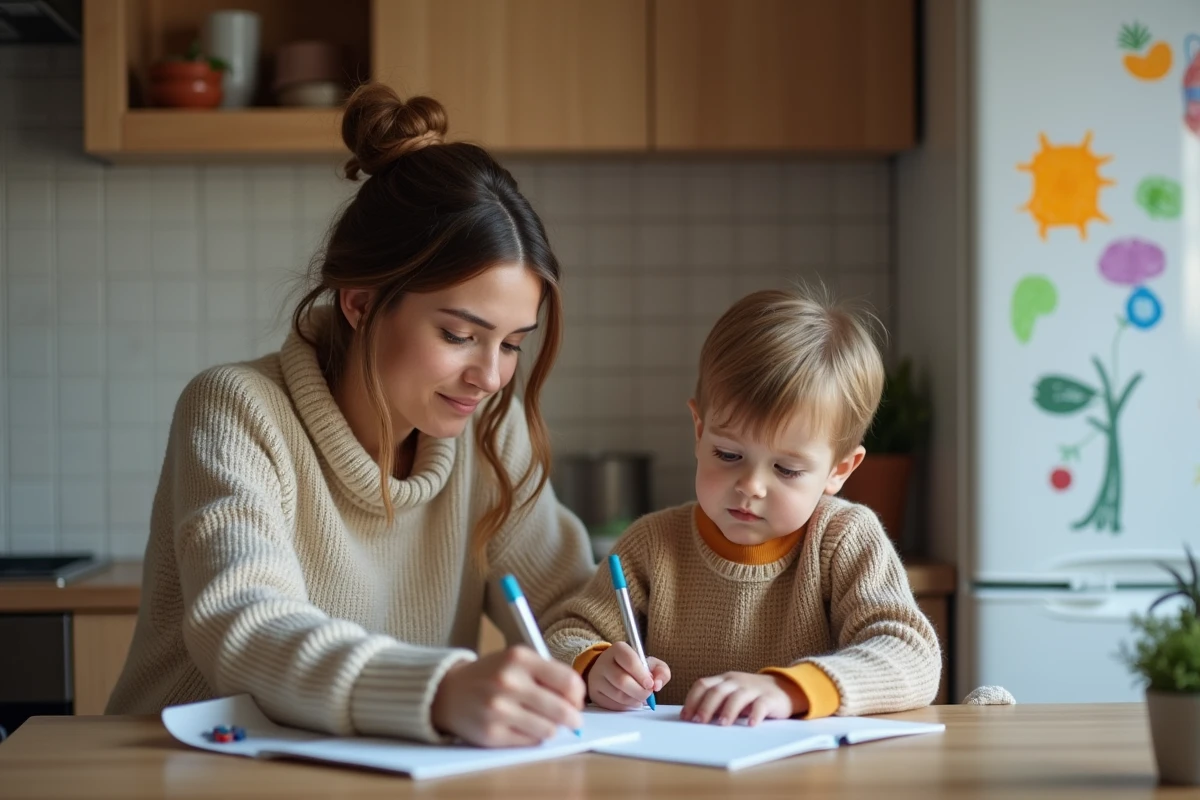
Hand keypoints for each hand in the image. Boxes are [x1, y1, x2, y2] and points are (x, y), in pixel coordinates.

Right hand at [430, 645, 584, 746]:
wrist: (448, 692)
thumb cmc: (491, 675)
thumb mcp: (517, 661)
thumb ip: (548, 674)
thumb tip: (577, 702)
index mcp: (519, 658)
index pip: (568, 681)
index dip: (579, 695)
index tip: (576, 700)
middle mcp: (508, 682)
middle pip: (562, 710)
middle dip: (573, 718)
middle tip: (572, 720)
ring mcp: (499, 710)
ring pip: (549, 730)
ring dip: (551, 728)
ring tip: (542, 721)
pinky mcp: (491, 734)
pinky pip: (530, 742)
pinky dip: (533, 737)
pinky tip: (523, 727)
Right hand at [587, 642, 670, 710]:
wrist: (610, 670)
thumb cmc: (634, 667)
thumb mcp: (649, 663)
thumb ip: (661, 671)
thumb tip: (657, 685)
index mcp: (618, 649)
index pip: (630, 661)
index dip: (642, 675)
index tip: (651, 684)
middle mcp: (603, 662)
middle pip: (622, 681)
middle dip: (640, 691)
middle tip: (648, 694)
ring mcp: (596, 678)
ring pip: (617, 695)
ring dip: (634, 700)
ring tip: (641, 698)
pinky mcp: (594, 693)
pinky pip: (612, 705)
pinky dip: (625, 706)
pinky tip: (631, 702)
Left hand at [680, 671, 807, 725]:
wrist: (783, 688)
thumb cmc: (750, 696)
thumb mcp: (731, 695)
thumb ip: (715, 703)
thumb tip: (692, 720)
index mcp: (723, 680)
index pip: (703, 685)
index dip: (692, 700)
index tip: (685, 717)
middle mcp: (736, 681)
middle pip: (717, 691)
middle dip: (706, 706)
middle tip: (699, 722)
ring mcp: (753, 688)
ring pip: (737, 696)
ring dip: (728, 710)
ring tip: (722, 724)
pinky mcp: (769, 697)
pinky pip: (761, 704)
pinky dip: (755, 714)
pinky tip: (750, 724)